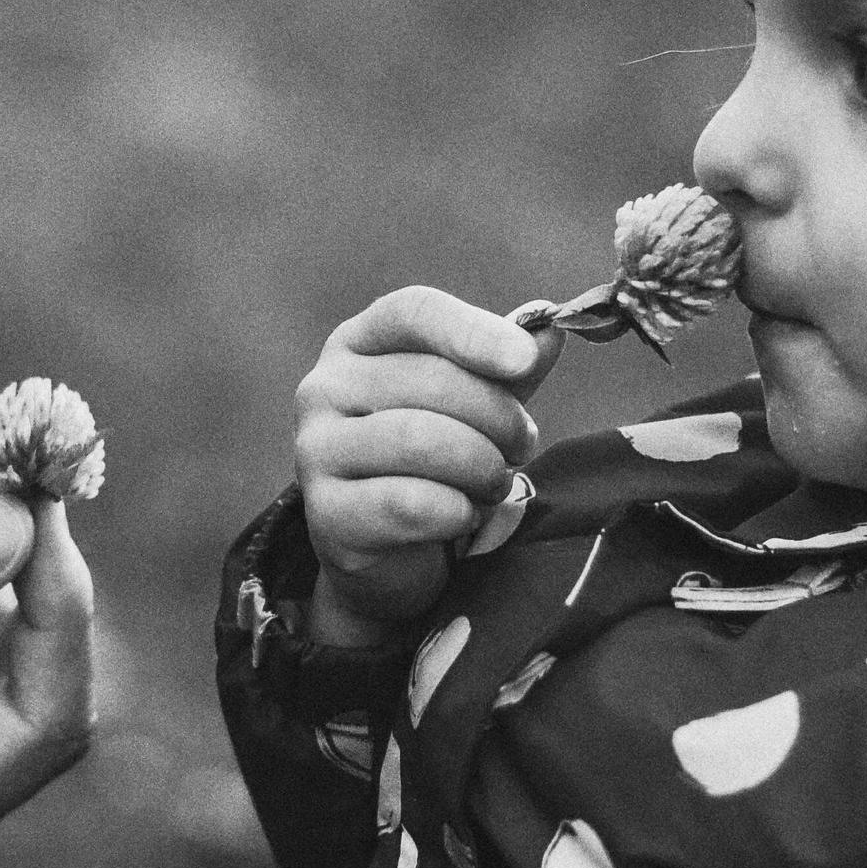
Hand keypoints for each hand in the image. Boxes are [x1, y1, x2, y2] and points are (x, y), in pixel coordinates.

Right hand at [295, 285, 560, 645]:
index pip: (413, 312)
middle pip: (428, 380)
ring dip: (480, 467)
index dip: (473, 331)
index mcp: (360, 344)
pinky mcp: (325, 513)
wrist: (391, 555)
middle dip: (497, 417)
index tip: (524, 359)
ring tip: (495, 484)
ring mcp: (315, 450)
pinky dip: (456, 512)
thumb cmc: (434, 464)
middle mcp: (324, 388)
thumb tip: (551, 332)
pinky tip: (464, 516)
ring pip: (418, 440)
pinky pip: (408, 502)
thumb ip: (509, 369)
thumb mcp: (476, 407)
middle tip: (523, 447)